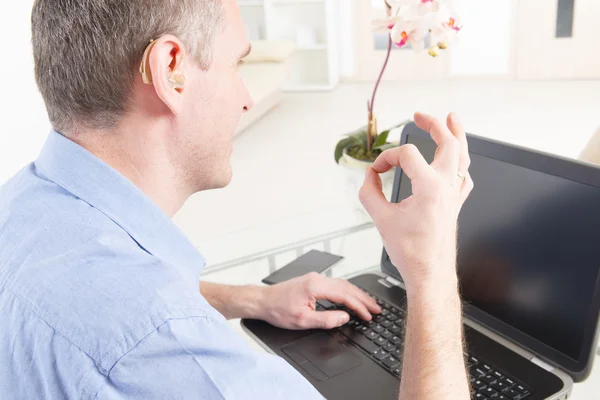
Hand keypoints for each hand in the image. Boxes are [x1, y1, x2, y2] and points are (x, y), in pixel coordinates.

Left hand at [258, 272, 380, 329]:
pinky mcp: (312, 281)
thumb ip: (326, 319)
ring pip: (342, 284)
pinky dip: (347, 292)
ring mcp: (315, 278)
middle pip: (347, 287)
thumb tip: (344, 317)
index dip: (359, 306)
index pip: (345, 295)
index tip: (369, 316)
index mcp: (316, 286)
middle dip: (363, 298)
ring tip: (368, 305)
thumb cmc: (278, 310)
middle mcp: (317, 279)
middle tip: (376, 309)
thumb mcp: (303, 320)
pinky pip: (335, 285)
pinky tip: (351, 298)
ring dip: (356, 295)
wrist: (262, 301)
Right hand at [359, 112, 472, 292]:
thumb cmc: (410, 251)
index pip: (406, 155)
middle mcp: (446, 186)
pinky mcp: (456, 204)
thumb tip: (369, 177)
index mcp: (429, 187)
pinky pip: (464, 176)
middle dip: (434, 125)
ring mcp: (454, 194)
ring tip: (453, 119)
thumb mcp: (381, 219)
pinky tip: (457, 160)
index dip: (387, 158)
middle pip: (447, 143)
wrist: (430, 272)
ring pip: (463, 156)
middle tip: (421, 116)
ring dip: (457, 135)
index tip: (376, 170)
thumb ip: (369, 193)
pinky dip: (460, 163)